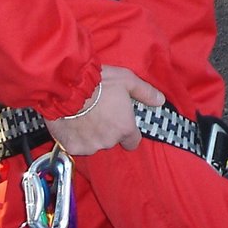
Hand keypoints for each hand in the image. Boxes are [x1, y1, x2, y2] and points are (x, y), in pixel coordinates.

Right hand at [47, 65, 164, 155]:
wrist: (68, 87)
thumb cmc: (99, 82)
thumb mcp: (126, 80)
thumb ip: (145, 92)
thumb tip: (160, 101)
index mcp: (125, 128)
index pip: (133, 142)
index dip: (127, 132)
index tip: (120, 122)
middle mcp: (109, 141)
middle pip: (111, 140)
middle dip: (107, 129)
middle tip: (99, 112)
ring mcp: (90, 146)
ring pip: (93, 143)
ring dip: (91, 133)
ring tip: (83, 115)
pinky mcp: (72, 147)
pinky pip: (76, 145)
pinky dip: (74, 137)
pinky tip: (71, 122)